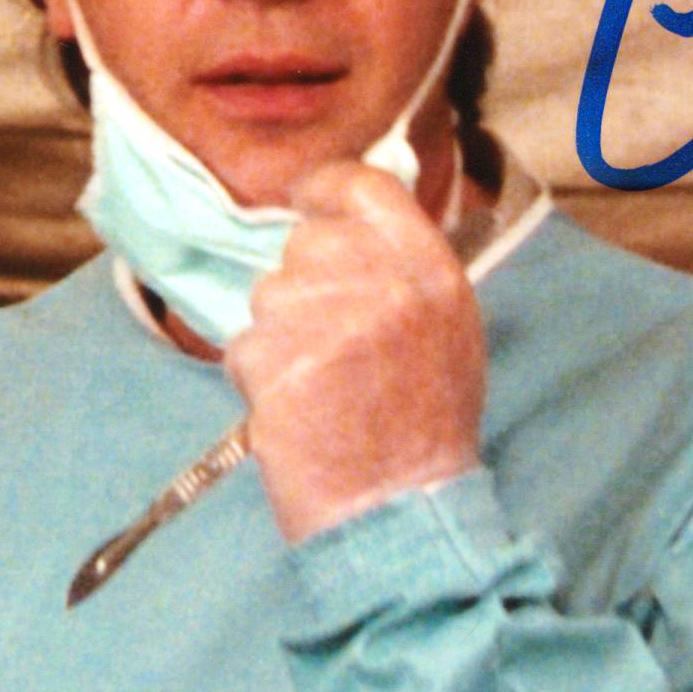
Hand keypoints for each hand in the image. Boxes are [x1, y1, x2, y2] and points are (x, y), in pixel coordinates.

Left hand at [222, 159, 486, 541]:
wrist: (399, 506)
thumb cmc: (425, 422)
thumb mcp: (448, 327)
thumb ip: (405, 267)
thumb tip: (352, 221)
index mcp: (430, 268)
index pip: (362, 185)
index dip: (325, 191)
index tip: (310, 205)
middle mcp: (380, 281)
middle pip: (305, 243)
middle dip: (304, 285)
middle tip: (332, 341)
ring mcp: (324, 320)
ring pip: (268, 296)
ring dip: (280, 336)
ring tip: (322, 385)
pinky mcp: (276, 362)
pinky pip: (244, 346)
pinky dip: (259, 377)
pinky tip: (298, 409)